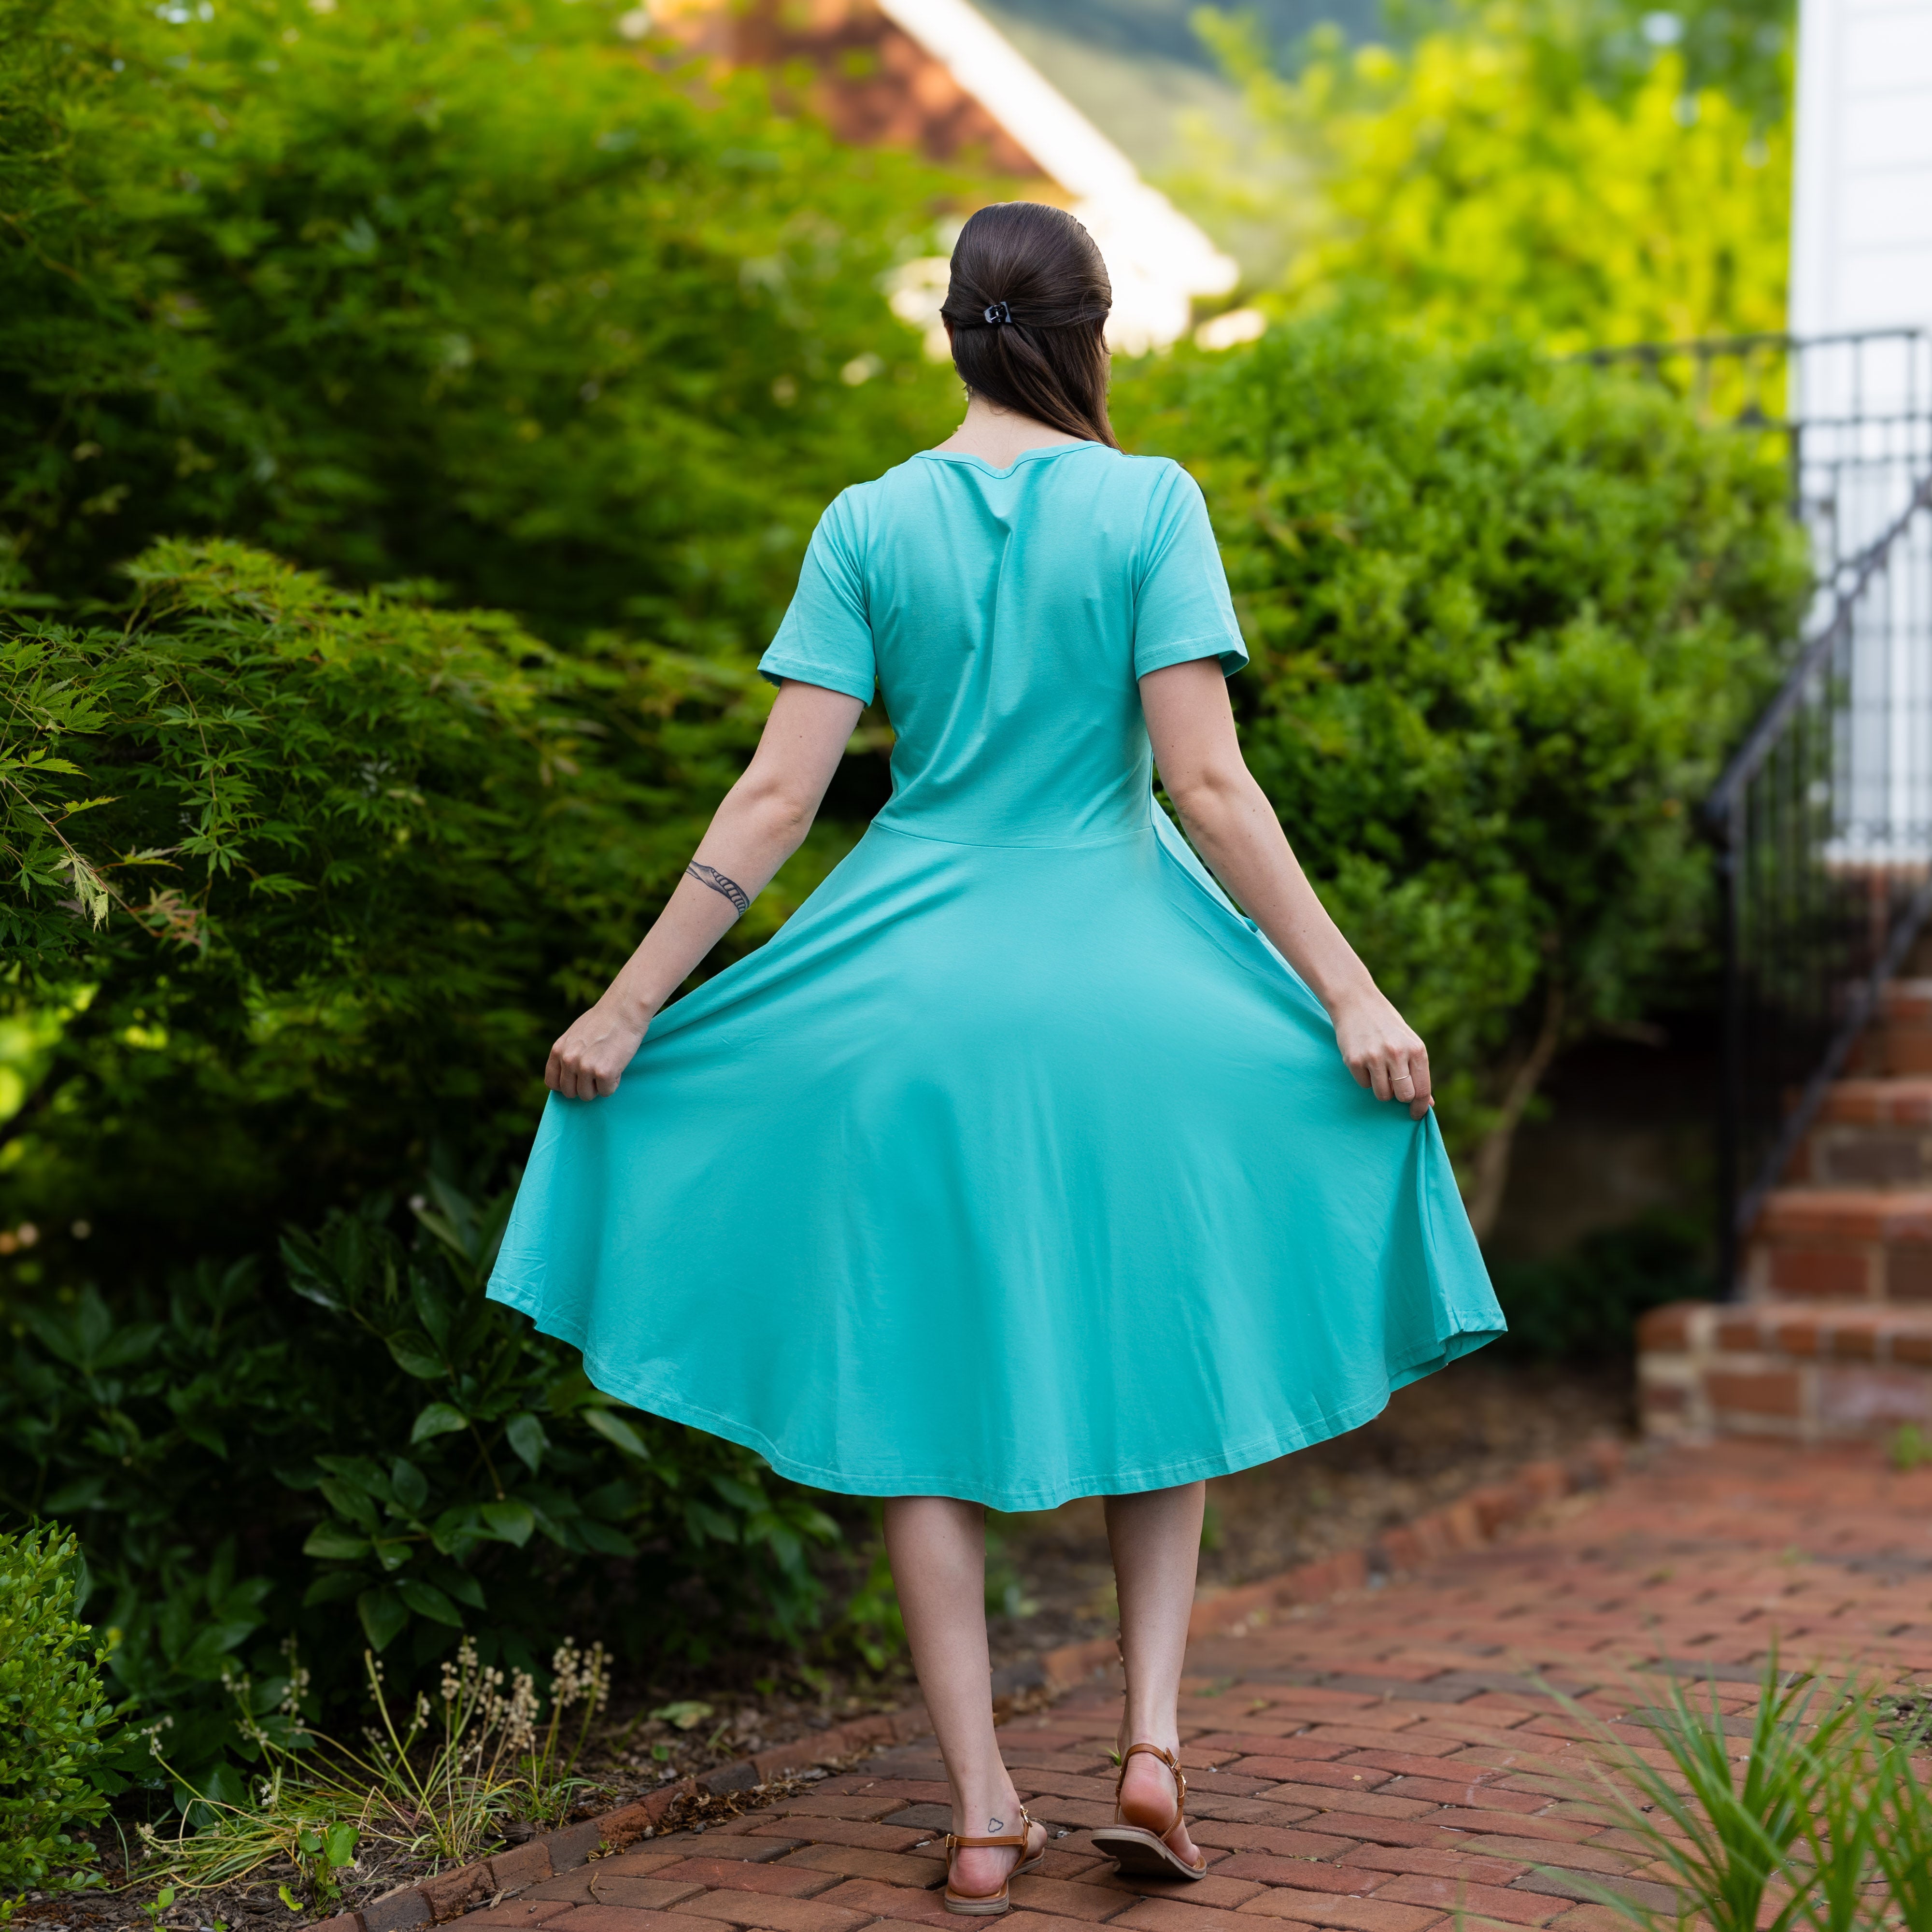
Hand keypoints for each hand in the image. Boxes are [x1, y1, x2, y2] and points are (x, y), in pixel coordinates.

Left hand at [545, 1001, 648, 1100]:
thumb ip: (568, 1053)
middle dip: (584, 1086)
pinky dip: (614, 1083)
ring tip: (608, 1067)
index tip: (578, 1080)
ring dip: (599, 1086)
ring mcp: (585, 1067)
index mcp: (558, 1050)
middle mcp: (568, 1060)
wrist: (624, 1010)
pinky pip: (606, 1092)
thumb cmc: (603, 1020)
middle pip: (570, 1092)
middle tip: (597, 1072)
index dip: (566, 1084)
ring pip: (587, 1095)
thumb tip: (567, 1073)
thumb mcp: (574, 1035)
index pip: (552, 1083)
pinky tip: (617, 1066)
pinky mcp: (604, 1073)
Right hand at [1331, 990, 1432, 1118]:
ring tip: (1378, 1070)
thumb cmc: (1386, 1025)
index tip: (1416, 1114)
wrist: (1355, 1001)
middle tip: (1394, 1086)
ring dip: (1381, 1089)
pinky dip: (1365, 1078)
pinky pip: (1364, 1085)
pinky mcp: (1354, 1060)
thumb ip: (1418, 1071)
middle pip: (1404, 1096)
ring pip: (1383, 1095)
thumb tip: (1428, 1102)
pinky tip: (1364, 1060)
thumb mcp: (1409, 1043)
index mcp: (1416, 1049)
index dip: (1420, 1106)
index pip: (1422, 1090)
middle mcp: (1397, 1053)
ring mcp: (1375, 1057)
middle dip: (1400, 1096)